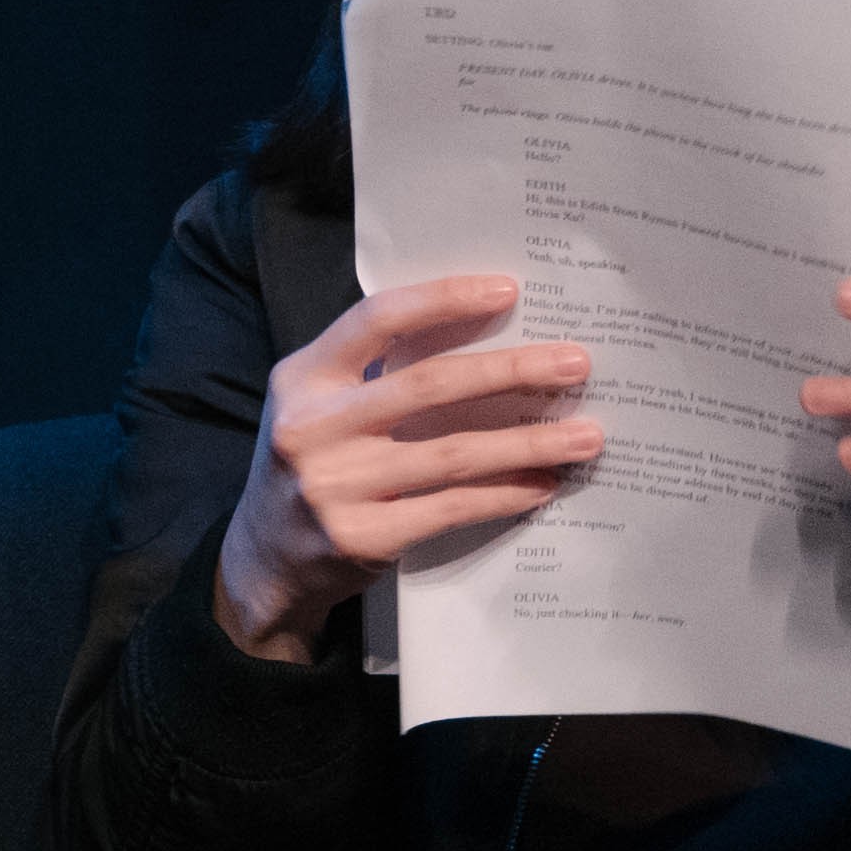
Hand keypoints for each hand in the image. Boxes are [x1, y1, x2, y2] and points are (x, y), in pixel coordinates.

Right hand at [210, 274, 603, 662]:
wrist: (264, 560)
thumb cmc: (313, 464)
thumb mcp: (319, 405)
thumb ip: (375, 372)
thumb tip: (487, 336)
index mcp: (302, 378)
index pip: (378, 320)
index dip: (445, 300)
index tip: (510, 291)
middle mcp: (311, 428)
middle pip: (430, 385)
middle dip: (513, 371)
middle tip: (575, 363)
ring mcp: (333, 486)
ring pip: (453, 453)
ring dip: (529, 442)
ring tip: (587, 435)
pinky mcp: (361, 537)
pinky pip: (451, 507)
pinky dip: (504, 494)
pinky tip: (542, 484)